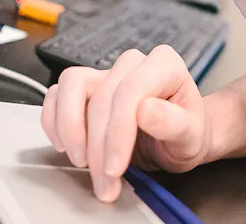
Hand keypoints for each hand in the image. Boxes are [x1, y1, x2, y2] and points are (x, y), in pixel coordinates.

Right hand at [40, 45, 210, 202]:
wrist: (177, 137)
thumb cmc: (187, 133)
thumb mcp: (191, 136)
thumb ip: (173, 123)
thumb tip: (146, 110)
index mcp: (164, 64)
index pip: (130, 92)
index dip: (117, 132)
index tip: (115, 168)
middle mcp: (133, 62)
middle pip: (102, 98)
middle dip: (98, 147)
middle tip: (104, 183)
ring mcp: (106, 72)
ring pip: (72, 86)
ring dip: (70, 128)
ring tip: (81, 161)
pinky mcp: (86, 86)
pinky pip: (58, 93)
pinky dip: (54, 119)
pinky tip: (65, 145)